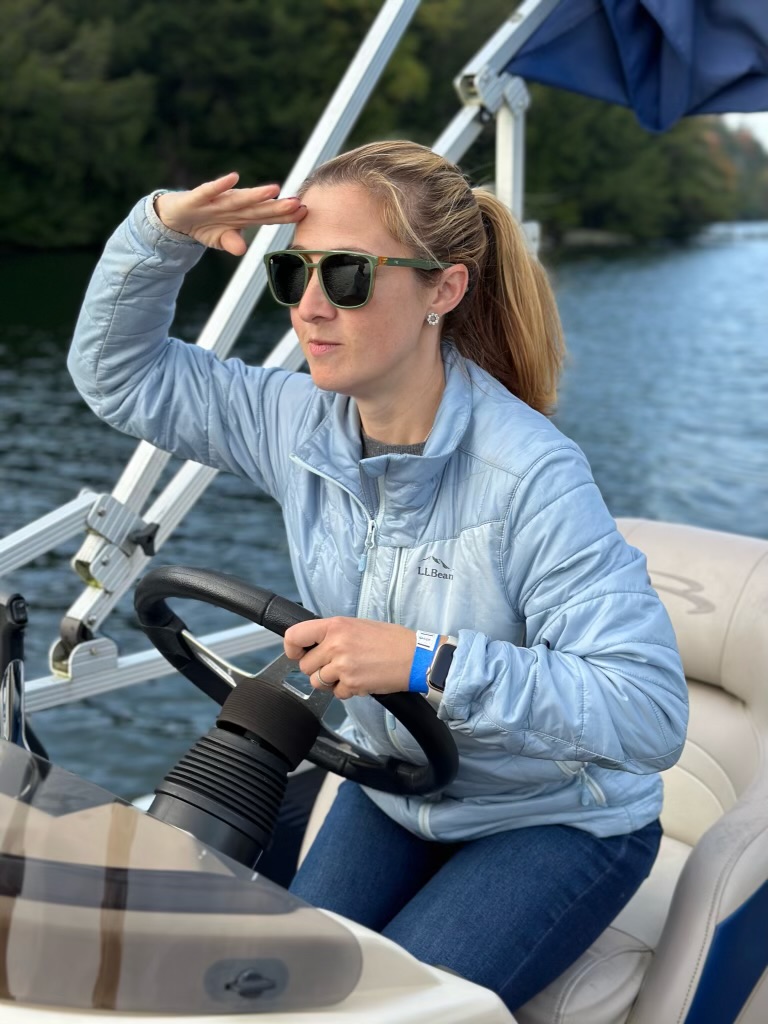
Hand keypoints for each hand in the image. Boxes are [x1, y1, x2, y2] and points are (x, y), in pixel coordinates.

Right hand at [154, 172, 305, 254]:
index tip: (304, 212)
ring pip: (239, 198)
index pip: (267, 216)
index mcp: (242, 216)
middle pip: (258, 207)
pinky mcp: (198, 197)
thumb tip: (242, 250)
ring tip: (274, 189)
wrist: (175, 215)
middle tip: (297, 203)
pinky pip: (210, 190)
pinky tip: (233, 178)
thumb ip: (232, 242)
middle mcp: (233, 206)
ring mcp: (216, 201)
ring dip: (256, 194)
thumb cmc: (204, 225)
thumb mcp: (219, 239)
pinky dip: (221, 185)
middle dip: (277, 206)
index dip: (285, 216)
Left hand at [284, 617, 416, 699]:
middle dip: (317, 668)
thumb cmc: (390, 639)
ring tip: (349, 672)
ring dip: (329, 682)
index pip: (294, 635)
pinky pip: (336, 694)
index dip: (291, 648)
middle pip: (304, 665)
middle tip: (336, 664)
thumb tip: (312, 644)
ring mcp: (342, 666)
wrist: (415, 657)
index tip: (297, 653)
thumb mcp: (357, 625)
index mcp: (335, 626)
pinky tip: (360, 679)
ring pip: (317, 682)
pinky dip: (346, 690)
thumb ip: (333, 633)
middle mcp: (335, 644)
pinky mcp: (351, 684)